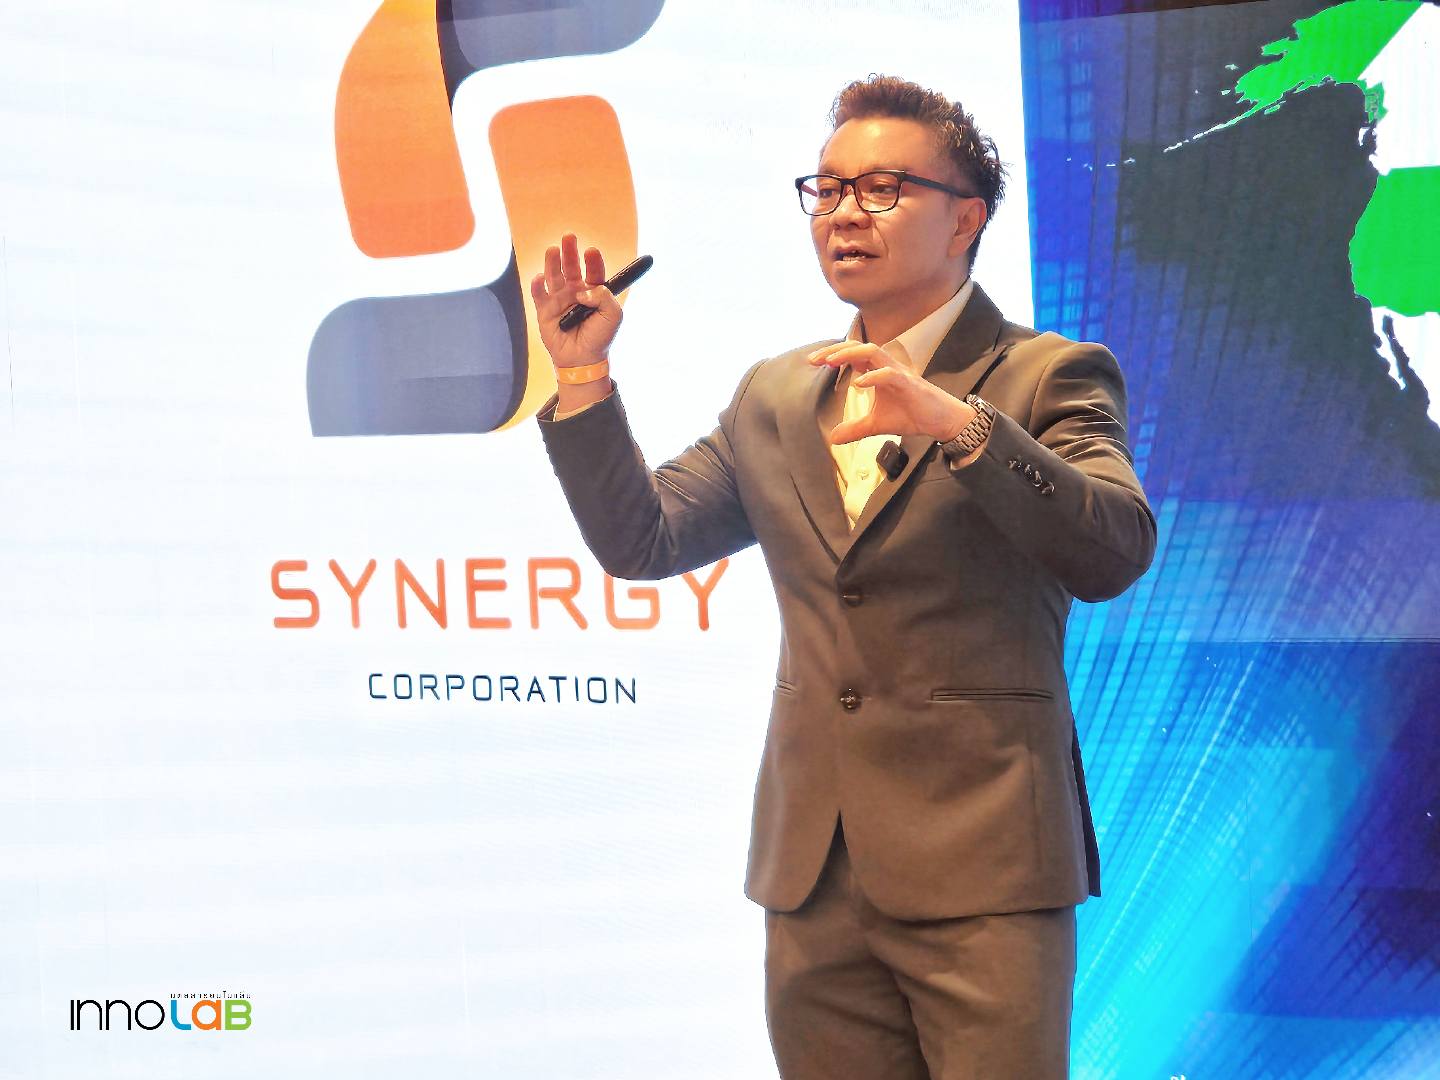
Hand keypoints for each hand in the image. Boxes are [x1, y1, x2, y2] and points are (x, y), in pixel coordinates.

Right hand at [529, 233, 622, 368]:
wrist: (582, 360)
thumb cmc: (600, 338)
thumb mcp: (613, 316)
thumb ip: (604, 297)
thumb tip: (583, 289)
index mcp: (594, 292)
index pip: (593, 271)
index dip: (593, 260)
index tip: (591, 252)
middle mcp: (576, 292)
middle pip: (571, 267)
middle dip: (570, 252)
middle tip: (569, 237)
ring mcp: (559, 300)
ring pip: (553, 276)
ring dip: (552, 262)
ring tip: (553, 250)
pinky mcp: (544, 310)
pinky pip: (539, 294)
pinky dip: (537, 285)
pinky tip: (539, 278)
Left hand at [807, 341, 974, 444]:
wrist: (941, 420)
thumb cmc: (911, 415)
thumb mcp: (876, 425)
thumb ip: (855, 428)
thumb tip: (833, 438)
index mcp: (878, 371)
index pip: (853, 354)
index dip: (832, 354)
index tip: (812, 361)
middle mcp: (886, 367)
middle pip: (859, 346)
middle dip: (835, 350)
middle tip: (814, 359)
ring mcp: (898, 373)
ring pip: (873, 352)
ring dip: (850, 354)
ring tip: (830, 362)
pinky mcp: (909, 384)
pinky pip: (889, 374)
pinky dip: (873, 377)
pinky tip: (858, 384)